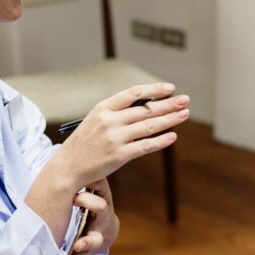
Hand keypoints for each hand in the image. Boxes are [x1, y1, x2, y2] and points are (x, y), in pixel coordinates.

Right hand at [57, 83, 189, 187]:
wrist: (68, 166)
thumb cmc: (85, 142)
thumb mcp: (95, 120)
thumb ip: (118, 112)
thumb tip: (147, 106)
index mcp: (103, 108)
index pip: (133, 94)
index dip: (153, 90)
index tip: (170, 88)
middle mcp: (109, 121)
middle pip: (145, 109)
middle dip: (169, 104)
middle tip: (186, 100)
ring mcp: (115, 138)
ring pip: (149, 126)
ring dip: (170, 119)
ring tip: (184, 114)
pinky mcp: (119, 155)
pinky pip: (145, 146)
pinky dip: (161, 141)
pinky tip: (172, 136)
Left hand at [59, 180, 118, 254]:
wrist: (107, 229)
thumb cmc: (98, 205)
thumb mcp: (100, 191)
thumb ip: (95, 182)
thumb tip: (89, 164)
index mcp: (103, 213)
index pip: (99, 207)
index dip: (88, 202)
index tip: (75, 197)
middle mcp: (99, 231)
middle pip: (96, 239)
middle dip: (87, 242)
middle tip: (78, 245)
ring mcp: (92, 246)